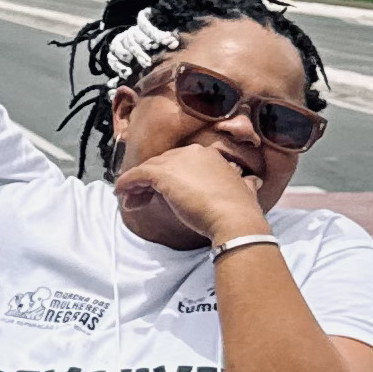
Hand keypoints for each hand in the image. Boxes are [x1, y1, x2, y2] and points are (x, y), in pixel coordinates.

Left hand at [114, 140, 265, 250]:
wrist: (235, 218)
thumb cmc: (241, 210)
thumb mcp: (245, 191)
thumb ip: (245, 185)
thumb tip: (252, 183)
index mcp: (209, 155)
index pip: (179, 163)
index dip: (168, 178)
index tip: (163, 192)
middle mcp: (192, 152)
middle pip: (161, 164)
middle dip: (150, 182)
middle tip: (142, 199)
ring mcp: (176, 161)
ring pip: (148, 170)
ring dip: (136, 186)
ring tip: (130, 201)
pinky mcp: (163, 174)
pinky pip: (137, 175)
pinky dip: (126, 183)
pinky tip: (120, 193)